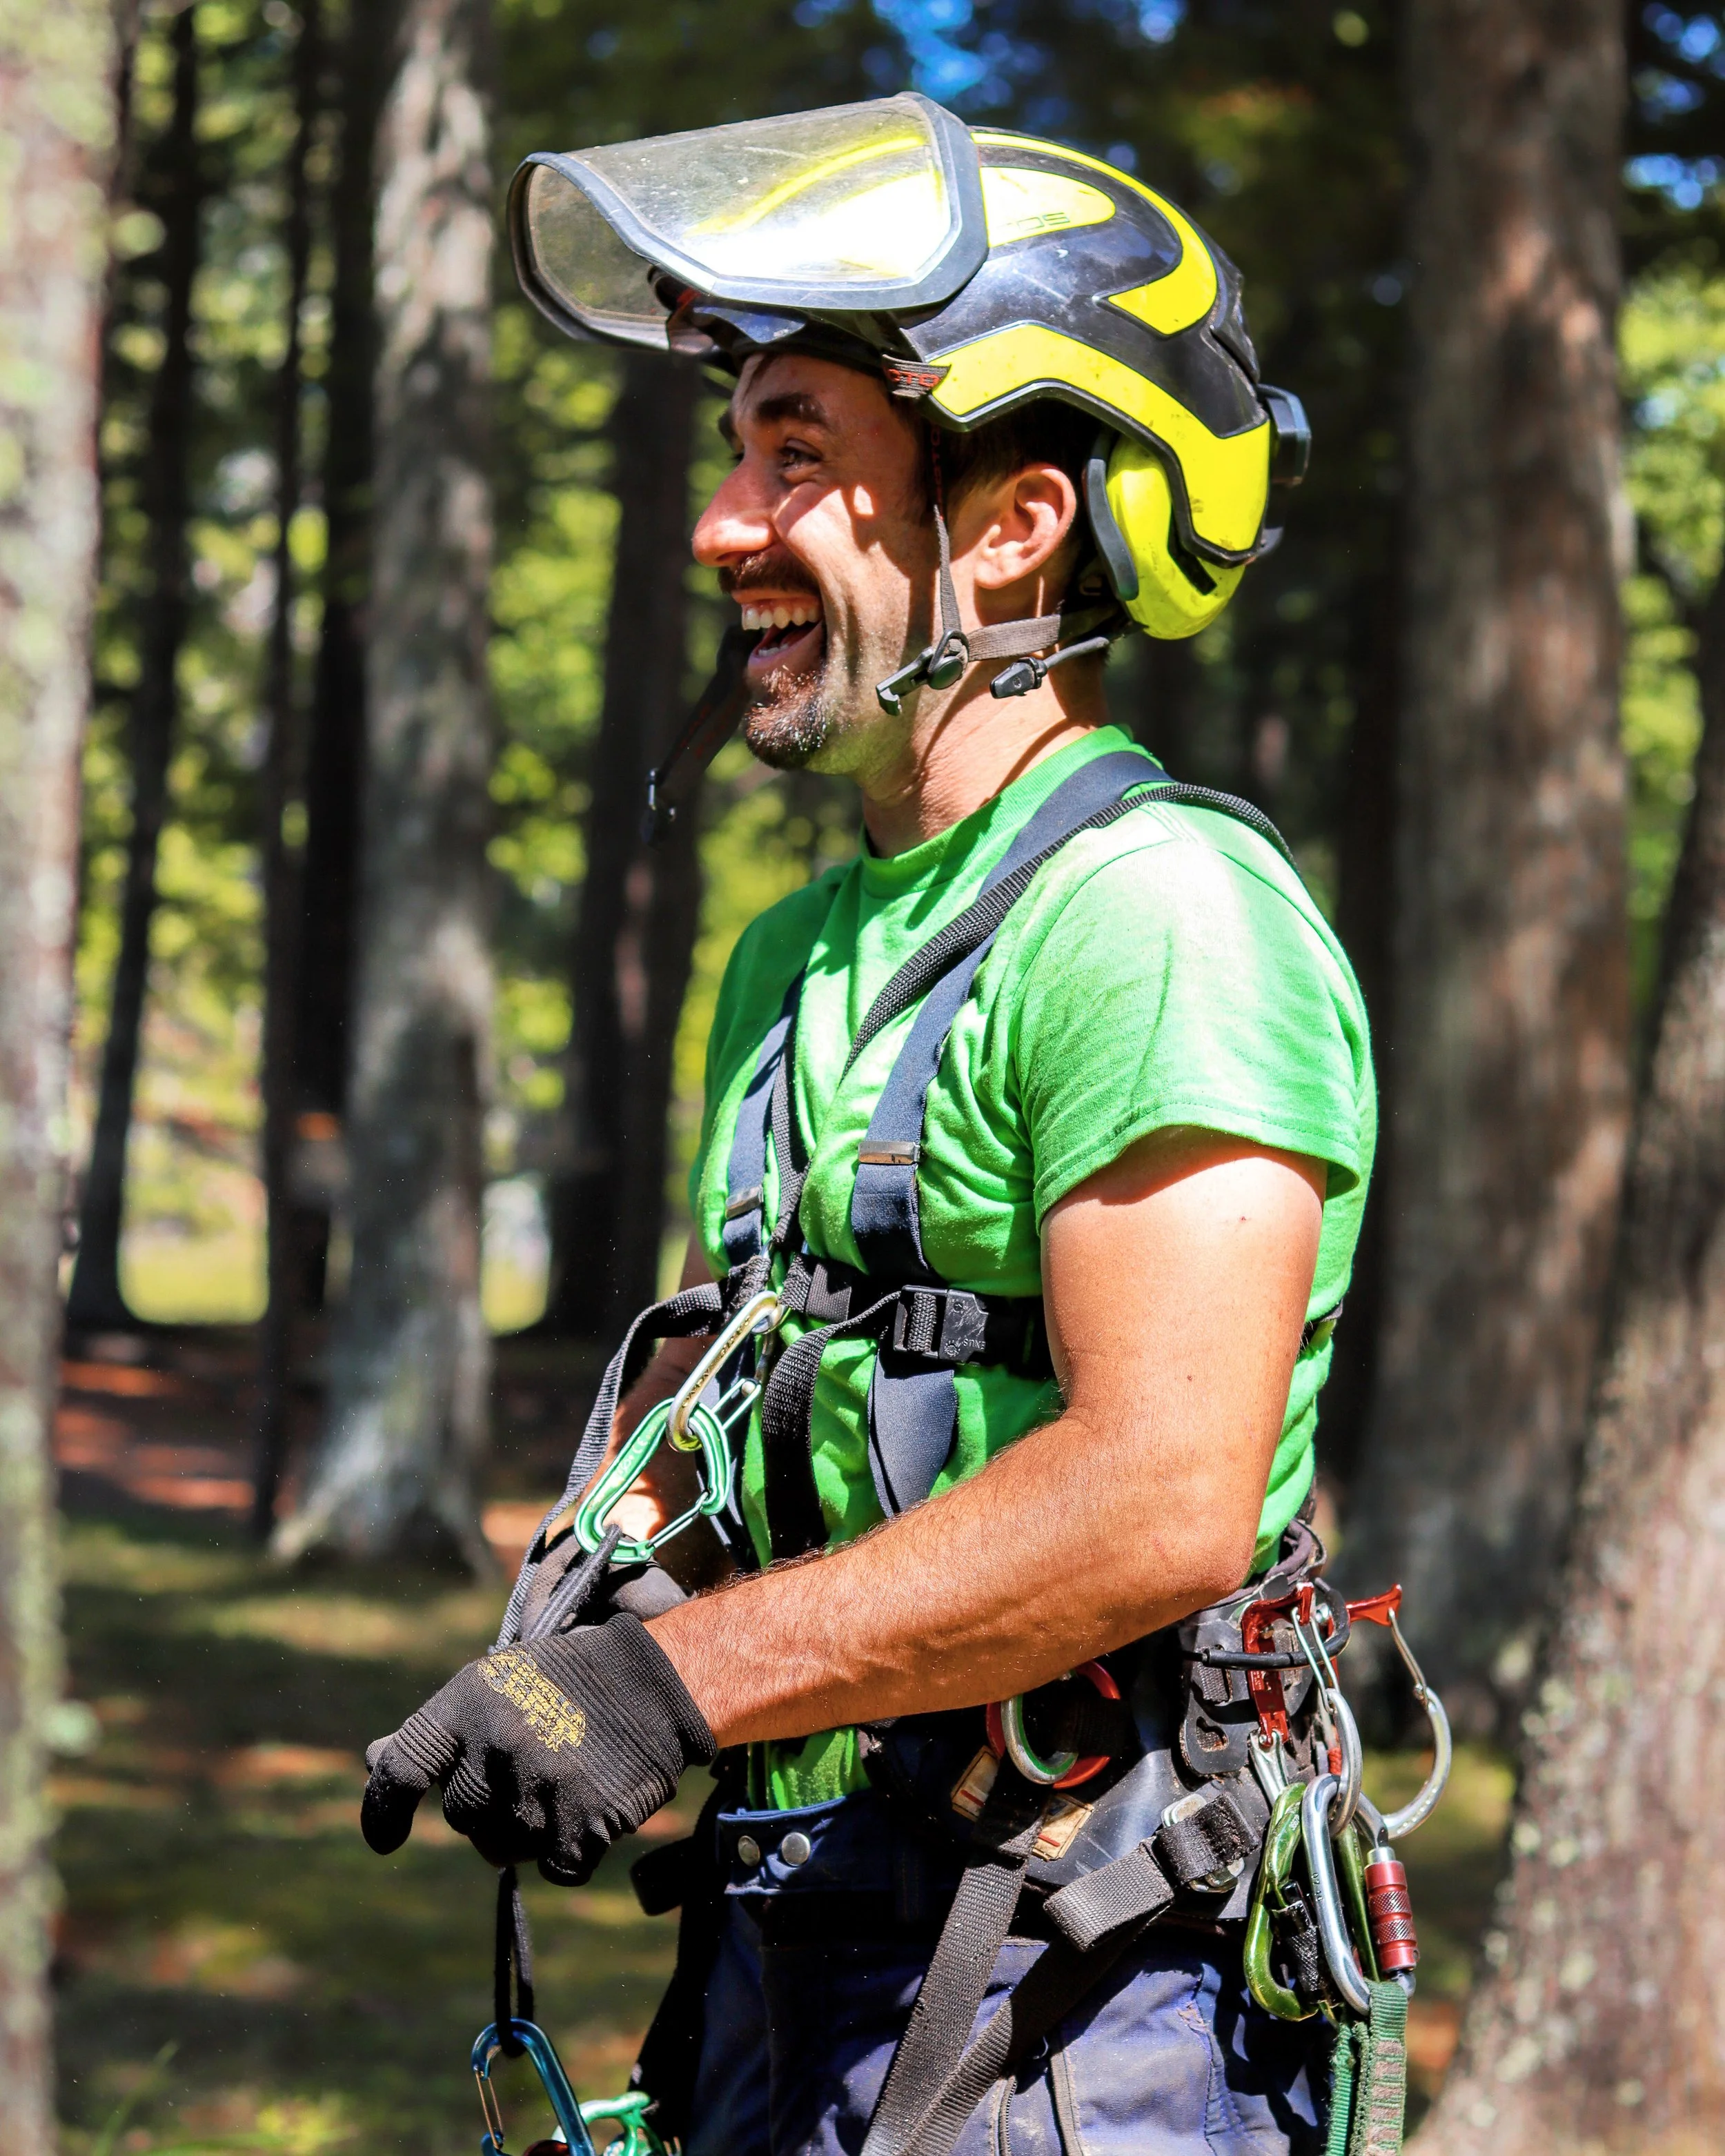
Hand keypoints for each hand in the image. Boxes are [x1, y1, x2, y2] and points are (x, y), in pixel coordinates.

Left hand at [360, 1614, 713, 1883]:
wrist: (657, 1679)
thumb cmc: (566, 1681)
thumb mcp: (494, 1688)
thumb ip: (437, 1731)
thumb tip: (372, 1760)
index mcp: (466, 1703)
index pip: (401, 1767)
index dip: (383, 1811)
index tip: (385, 1841)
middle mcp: (495, 1745)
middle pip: (463, 1817)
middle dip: (491, 1809)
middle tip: (533, 1773)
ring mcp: (539, 1787)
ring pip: (507, 1849)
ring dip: (531, 1832)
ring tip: (565, 1785)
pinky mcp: (582, 1824)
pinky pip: (556, 1869)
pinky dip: (572, 1852)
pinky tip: (592, 1810)